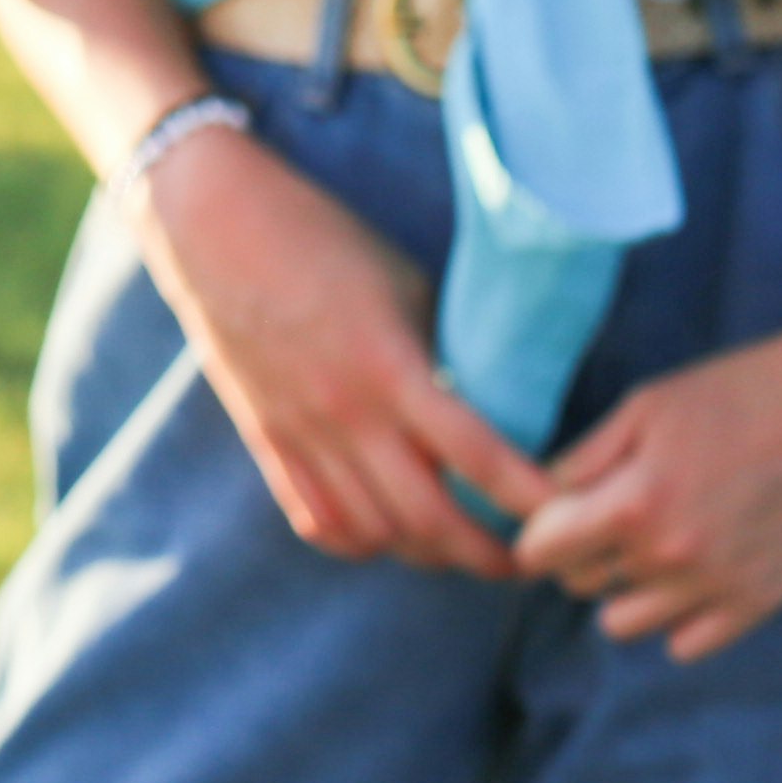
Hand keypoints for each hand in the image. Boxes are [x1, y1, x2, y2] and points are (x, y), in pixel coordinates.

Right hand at [139, 127, 549, 572]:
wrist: (214, 224)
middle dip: (487, 554)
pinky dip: (362, 541)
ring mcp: (300, 434)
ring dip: (427, 553)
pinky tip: (390, 533)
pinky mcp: (267, 440)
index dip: (529, 496)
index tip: (567, 512)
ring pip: (376, 534)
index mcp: (388, 365)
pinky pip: (319, 521)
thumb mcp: (403, 286)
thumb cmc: (323, 238)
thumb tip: (489, 406)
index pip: (476, 453)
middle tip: (528, 557)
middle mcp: (344, 413)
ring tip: (463, 549)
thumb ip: (439, 354)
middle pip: (428, 520)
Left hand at [515, 272, 781, 659]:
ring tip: (647, 543)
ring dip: (623, 588)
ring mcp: (720, 587)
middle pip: (580, 585)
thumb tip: (542, 501)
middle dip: (578, 553)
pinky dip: (675, 615)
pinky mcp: (761, 603)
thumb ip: (584, 461)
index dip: (537, 531)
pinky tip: (688, 570)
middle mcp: (674, 558)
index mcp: (636, 504)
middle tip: (605, 516)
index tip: (550, 515)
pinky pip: (686, 643)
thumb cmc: (736, 394)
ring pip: (625, 624)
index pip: (543, 552)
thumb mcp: (643, 408)